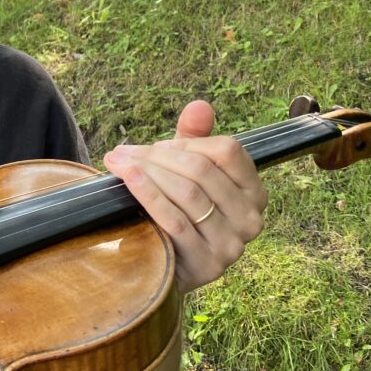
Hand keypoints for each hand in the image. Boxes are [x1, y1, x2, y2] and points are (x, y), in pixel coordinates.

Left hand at [102, 100, 266, 292]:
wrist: (165, 265)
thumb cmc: (178, 210)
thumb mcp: (188, 172)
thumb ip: (195, 138)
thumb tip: (199, 106)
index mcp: (254, 191)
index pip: (228, 151)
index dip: (187, 143)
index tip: (156, 147)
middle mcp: (251, 219)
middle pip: (201, 170)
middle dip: (155, 156)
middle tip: (122, 153)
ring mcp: (232, 245)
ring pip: (187, 193)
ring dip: (145, 172)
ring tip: (117, 163)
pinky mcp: (207, 265)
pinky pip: (174, 221)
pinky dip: (147, 195)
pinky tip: (126, 180)